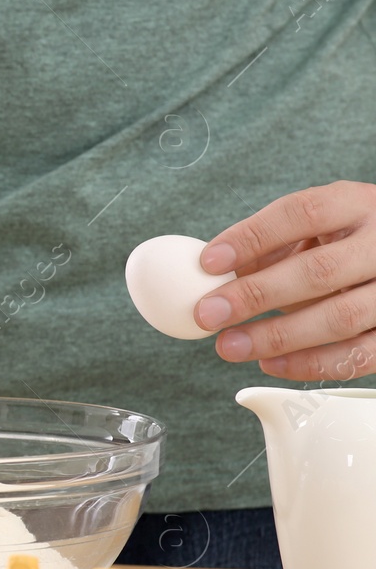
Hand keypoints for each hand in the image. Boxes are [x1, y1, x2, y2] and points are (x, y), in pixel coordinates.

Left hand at [196, 180, 375, 380]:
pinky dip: (311, 363)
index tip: (208, 262)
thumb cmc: (343, 240)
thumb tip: (213, 276)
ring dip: (277, 337)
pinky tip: (270, 363)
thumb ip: (270, 247)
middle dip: (255, 295)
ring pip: (341, 317)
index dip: (252, 237)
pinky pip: (360, 354)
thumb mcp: (314, 227)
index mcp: (357, 205)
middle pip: (318, 271)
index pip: (303, 213)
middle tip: (208, 314)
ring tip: (229, 346)